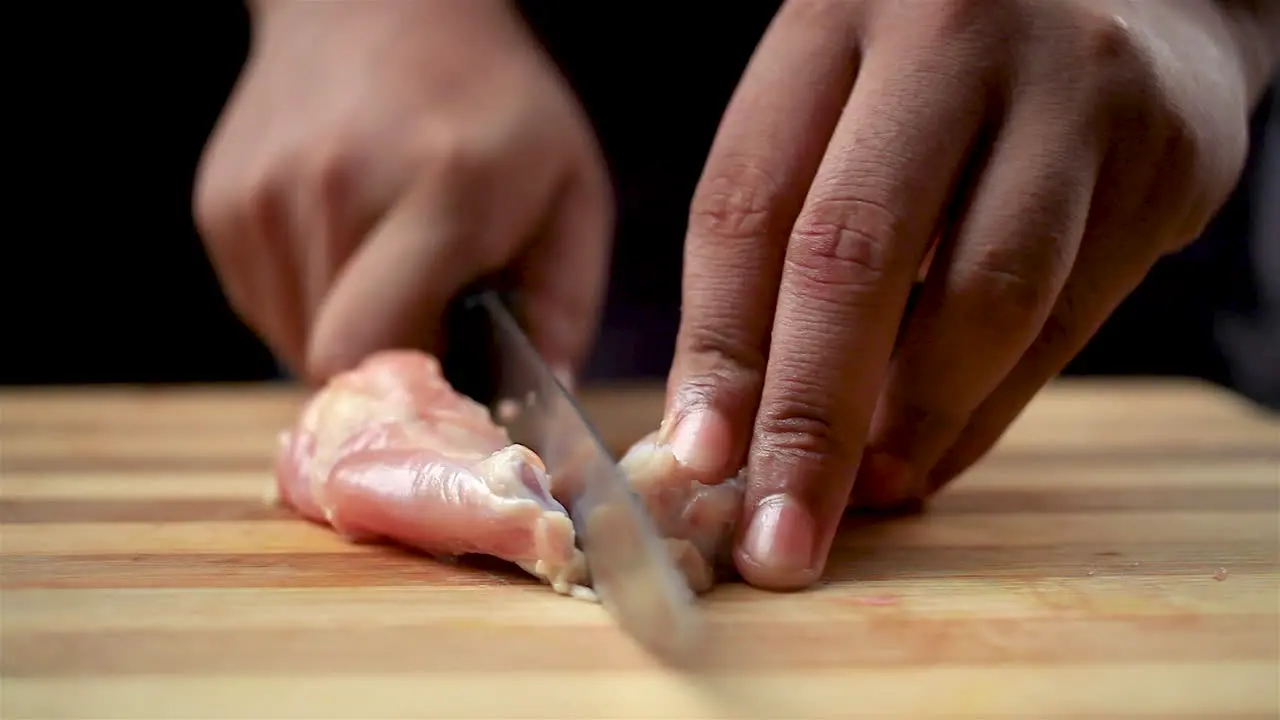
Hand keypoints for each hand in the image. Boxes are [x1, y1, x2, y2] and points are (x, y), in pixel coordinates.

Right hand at [195, 0, 610, 384]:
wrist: (378, 1)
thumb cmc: (495, 105)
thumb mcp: (569, 191)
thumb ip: (566, 305)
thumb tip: (548, 407)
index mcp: (437, 193)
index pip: (371, 353)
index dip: (409, 399)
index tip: (449, 390)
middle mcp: (332, 193)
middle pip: (333, 363)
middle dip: (388, 372)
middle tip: (433, 332)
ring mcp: (262, 199)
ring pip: (293, 344)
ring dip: (347, 338)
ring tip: (392, 275)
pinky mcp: (223, 206)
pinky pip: (265, 307)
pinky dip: (310, 305)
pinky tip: (348, 250)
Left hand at [664, 0, 1275, 588]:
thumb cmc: (941, 58)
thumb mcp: (836, 95)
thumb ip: (778, 233)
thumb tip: (725, 425)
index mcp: (834, 11)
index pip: (748, 205)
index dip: (719, 350)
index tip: (699, 460)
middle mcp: (954, 38)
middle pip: (851, 258)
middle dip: (806, 422)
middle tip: (778, 538)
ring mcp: (1075, 93)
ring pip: (982, 302)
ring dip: (912, 428)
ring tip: (863, 496)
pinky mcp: (1167, 158)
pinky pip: (1069, 321)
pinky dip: (991, 407)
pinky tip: (937, 450)